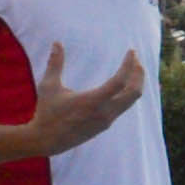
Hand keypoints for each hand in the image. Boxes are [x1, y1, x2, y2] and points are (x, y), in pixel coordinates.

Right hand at [18, 50, 147, 159]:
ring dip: (135, 83)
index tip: (131, 52)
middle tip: (136, 59)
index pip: (120, 82)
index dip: (128, 65)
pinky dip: (128, 93)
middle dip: (138, 74)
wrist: (46, 141)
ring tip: (134, 68)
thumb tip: (57, 43)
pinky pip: (124, 106)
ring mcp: (107, 120)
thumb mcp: (48, 86)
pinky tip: (124, 84)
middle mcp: (104, 112)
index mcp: (92, 101)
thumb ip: (55, 64)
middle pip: (133, 92)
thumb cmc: (46, 112)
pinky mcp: (105, 125)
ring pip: (131, 100)